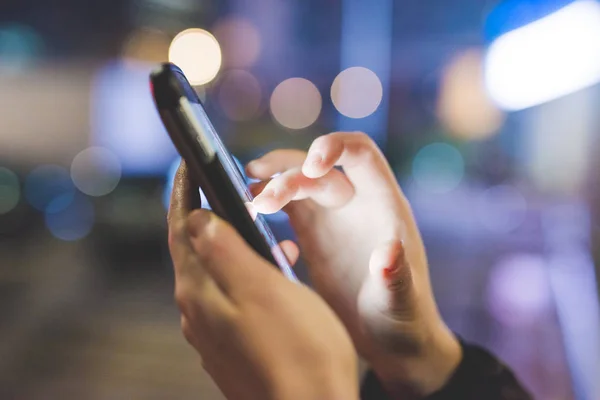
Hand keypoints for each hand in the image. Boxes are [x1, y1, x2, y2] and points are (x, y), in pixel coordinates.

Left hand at [167, 162, 358, 399]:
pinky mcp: (234, 346)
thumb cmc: (300, 350)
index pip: (180, 230)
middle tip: (220, 187)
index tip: (188, 164)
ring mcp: (215, 333)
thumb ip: (226, 251)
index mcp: (201, 293)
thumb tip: (196, 218)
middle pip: (193, 251)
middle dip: (204, 215)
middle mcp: (198, 314)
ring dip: (232, 244)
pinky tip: (275, 272)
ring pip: (215, 274)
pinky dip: (246, 272)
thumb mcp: (264, 289)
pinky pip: (231, 297)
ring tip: (260, 226)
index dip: (183, 194)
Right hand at [247, 132, 461, 396]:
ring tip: (247, 198)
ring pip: (299, 181)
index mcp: (384, 206)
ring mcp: (333, 216)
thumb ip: (395, 278)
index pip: (361, 154)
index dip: (335, 148)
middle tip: (260, 199)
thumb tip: (388, 253)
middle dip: (289, 175)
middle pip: (319, 168)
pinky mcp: (313, 233)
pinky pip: (288, 205)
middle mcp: (356, 202)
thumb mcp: (399, 303)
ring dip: (272, 183)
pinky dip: (268, 201)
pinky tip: (248, 210)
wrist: (388, 340)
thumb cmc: (402, 320)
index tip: (309, 165)